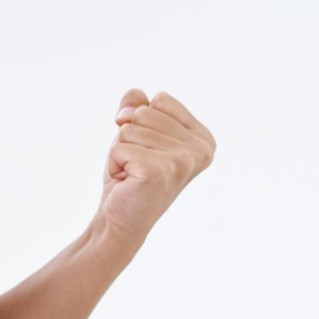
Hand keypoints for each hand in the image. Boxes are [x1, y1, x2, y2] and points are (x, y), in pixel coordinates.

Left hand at [94, 89, 216, 258]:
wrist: (120, 219)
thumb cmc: (130, 173)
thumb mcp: (136, 130)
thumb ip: (136, 103)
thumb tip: (129, 110)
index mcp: (203, 138)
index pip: (161, 100)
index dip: (143, 121)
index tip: (149, 149)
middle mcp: (201, 150)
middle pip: (144, 112)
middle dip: (130, 136)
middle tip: (138, 164)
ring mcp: (182, 161)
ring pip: (129, 128)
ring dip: (122, 151)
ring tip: (133, 174)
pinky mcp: (159, 172)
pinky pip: (119, 146)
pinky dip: (115, 163)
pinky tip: (128, 182)